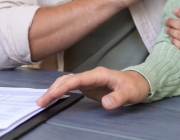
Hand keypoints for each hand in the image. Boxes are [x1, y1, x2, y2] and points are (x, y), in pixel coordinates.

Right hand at [35, 67, 149, 108]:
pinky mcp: (88, 86)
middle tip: (41, 101)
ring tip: (43, 100)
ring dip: (54, 90)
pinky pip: (70, 86)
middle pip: (67, 80)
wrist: (139, 82)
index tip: (52, 95)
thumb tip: (106, 104)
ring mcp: (89, 80)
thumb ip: (118, 98)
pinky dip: (60, 90)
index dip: (63, 87)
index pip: (76, 79)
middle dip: (53, 90)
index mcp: (98, 74)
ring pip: (67, 82)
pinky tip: (53, 96)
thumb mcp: (129, 93)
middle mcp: (91, 75)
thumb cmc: (134, 86)